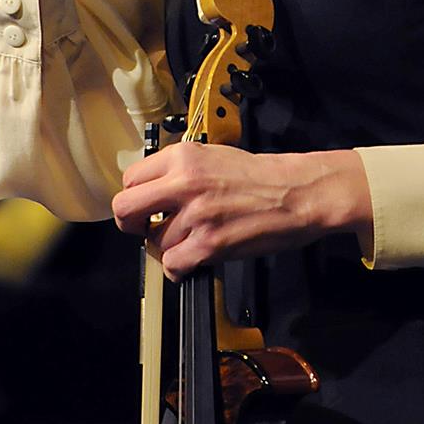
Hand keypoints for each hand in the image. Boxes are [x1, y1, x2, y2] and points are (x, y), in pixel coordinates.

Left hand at [111, 142, 372, 281]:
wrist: (297, 193)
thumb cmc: (261, 176)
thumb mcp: (213, 156)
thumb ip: (178, 170)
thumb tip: (151, 190)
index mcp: (183, 157)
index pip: (131, 179)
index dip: (137, 197)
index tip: (147, 206)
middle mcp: (184, 183)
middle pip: (125, 209)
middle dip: (133, 223)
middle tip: (148, 227)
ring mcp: (196, 215)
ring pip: (155, 242)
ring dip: (171, 246)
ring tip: (195, 238)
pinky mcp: (209, 244)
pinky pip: (172, 265)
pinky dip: (180, 267)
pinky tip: (196, 258)